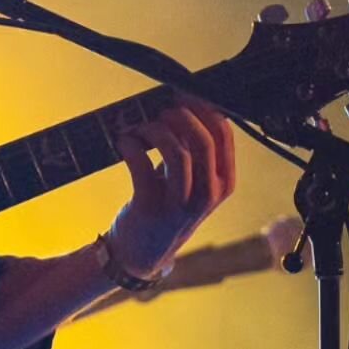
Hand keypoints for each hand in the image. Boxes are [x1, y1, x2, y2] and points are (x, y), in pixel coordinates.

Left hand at [108, 102, 235, 279]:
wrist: (141, 254)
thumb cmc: (166, 207)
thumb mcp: (192, 182)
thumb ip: (193, 150)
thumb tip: (179, 103)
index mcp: (224, 183)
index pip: (224, 134)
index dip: (202, 106)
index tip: (182, 94)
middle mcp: (208, 195)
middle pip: (202, 139)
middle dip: (178, 114)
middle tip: (159, 110)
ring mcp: (181, 204)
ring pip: (176, 151)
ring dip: (154, 130)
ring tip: (140, 127)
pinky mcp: (150, 208)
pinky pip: (141, 164)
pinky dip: (130, 145)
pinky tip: (124, 141)